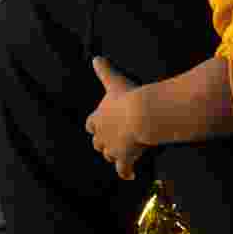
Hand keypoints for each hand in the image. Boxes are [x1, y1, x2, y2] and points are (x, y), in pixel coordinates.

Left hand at [86, 57, 147, 180]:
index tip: (98, 126)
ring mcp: (112, 148)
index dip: (96, 125)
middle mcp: (101, 135)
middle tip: (110, 143)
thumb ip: (104, 71)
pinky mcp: (125, 158)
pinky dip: (126, 172)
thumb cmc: (128, 97)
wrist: (141, 114)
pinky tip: (130, 175)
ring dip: (114, 156)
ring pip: (109, 155)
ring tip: (121, 158)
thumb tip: (95, 57)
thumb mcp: (115, 81)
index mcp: (97, 118)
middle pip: (98, 142)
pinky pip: (124, 169)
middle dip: (103, 142)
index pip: (91, 124)